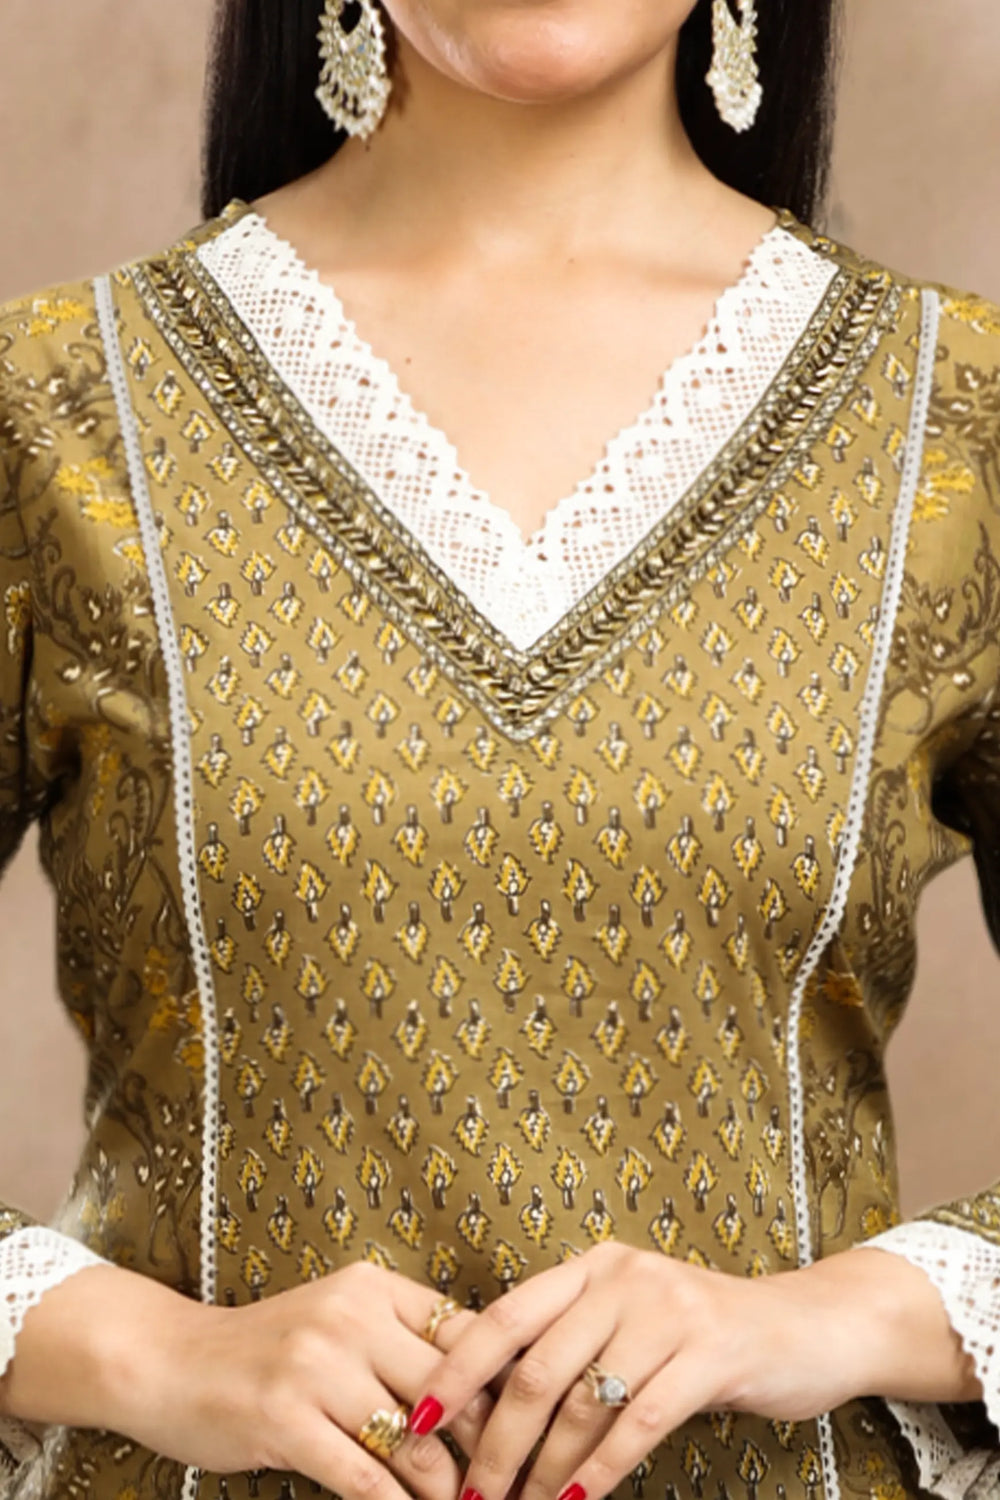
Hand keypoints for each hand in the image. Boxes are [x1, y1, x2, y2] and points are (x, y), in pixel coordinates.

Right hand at [1, 1259, 491, 1499]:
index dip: (505, 1387)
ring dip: (448, 1490)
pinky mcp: (286, 1419)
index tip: (530, 1430)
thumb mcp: (337, 1322)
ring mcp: (316, 1367)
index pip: (467, 1334)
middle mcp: (351, 1318)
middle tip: (510, 1485)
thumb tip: (487, 1390)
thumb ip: (401, 1342)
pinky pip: (363, 1478)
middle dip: (488, 1448)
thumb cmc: (266, 1348)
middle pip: (451, 1390)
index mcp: (373, 1288)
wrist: (168, 1359)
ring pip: (414, 1442)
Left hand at [406, 1240, 981, 1499]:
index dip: (458, 1367)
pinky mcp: (711, 1353)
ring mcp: (669, 1312)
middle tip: (470, 1494)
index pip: (506, 1314)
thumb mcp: (631, 1318)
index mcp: (592, 1268)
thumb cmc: (703, 1333)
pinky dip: (602, 1469)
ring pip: (585, 1402)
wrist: (807, 1325)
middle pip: (537, 1367)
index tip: (421, 1419)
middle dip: (496, 1441)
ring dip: (546, 1469)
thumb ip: (571, 1342)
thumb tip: (486, 1404)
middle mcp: (623, 1279)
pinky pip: (641, 1422)